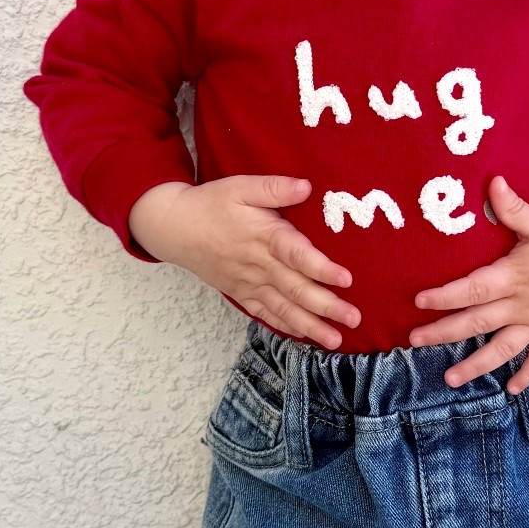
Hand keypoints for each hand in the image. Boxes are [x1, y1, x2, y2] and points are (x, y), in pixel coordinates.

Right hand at [129, 176, 360, 349]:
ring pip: (283, 309)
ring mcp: (249, 284)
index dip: (321, 268)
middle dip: (326, 307)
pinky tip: (304, 337)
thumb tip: (307, 187)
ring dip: (310, 326)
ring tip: (335, 341)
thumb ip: (274, 188)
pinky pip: (265, 314)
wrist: (174, 228)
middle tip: (353, 318)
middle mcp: (259, 265)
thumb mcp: (240, 186)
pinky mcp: (241, 294)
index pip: (297, 255)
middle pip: (296, 289)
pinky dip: (285, 327)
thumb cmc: (211, 204)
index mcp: (264, 236)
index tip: (346, 279)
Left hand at [408, 175, 528, 390]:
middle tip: (414, 341)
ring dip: (476, 366)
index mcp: (514, 276)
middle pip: (477, 322)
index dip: (445, 296)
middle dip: (444, 332)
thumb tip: (492, 182)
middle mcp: (522, 305)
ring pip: (502, 349)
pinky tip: (511, 390)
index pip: (473, 289)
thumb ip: (513, 208)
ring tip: (449, 379)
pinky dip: (527, 374)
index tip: (419, 301)